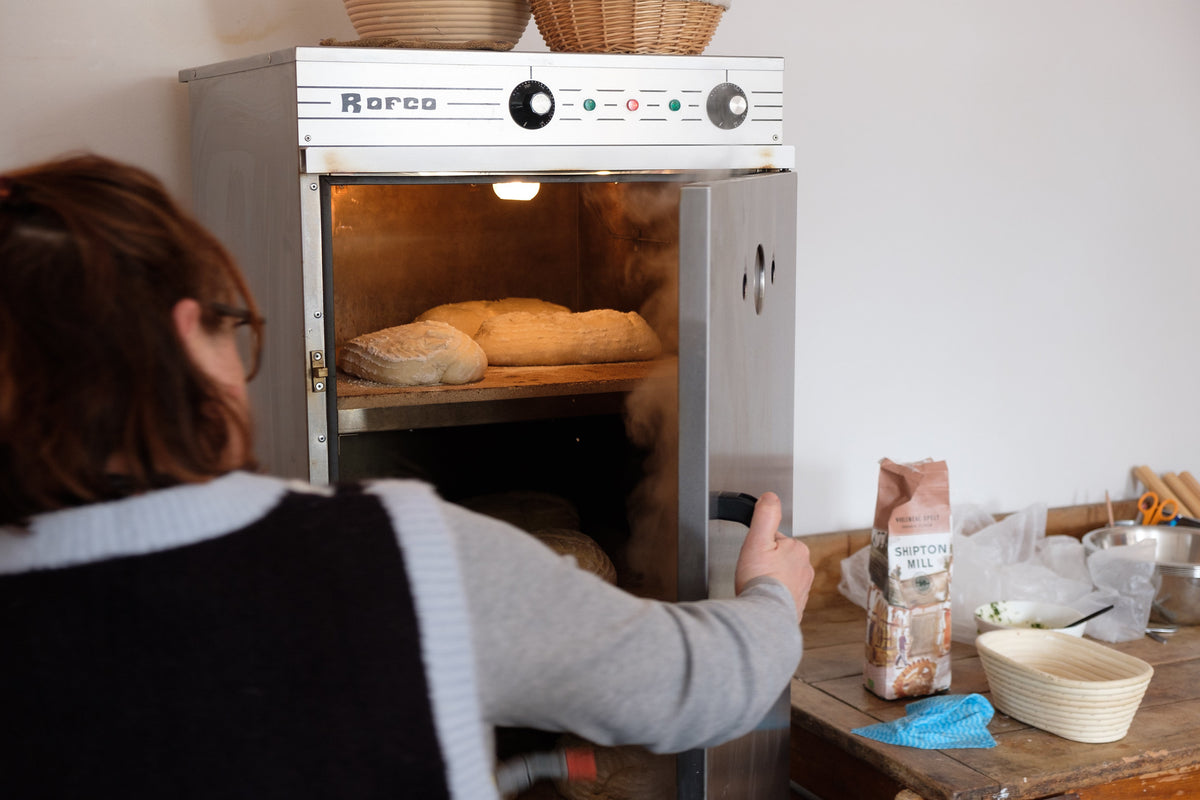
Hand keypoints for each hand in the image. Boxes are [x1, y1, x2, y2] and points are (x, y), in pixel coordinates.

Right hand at [734, 492, 813, 622]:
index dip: (760, 546)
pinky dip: (772, 597)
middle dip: (765, 564)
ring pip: (781, 578)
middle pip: (779, 558)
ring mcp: (802, 590)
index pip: (776, 540)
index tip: (752, 557)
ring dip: (769, 581)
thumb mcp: (757, 540)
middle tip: (752, 572)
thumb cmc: (759, 581)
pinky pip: (782, 597)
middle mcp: (805, 569)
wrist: (763, 618)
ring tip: (756, 587)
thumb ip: (765, 515)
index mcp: (798, 550)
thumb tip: (771, 497)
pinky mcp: (796, 608)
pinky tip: (762, 600)